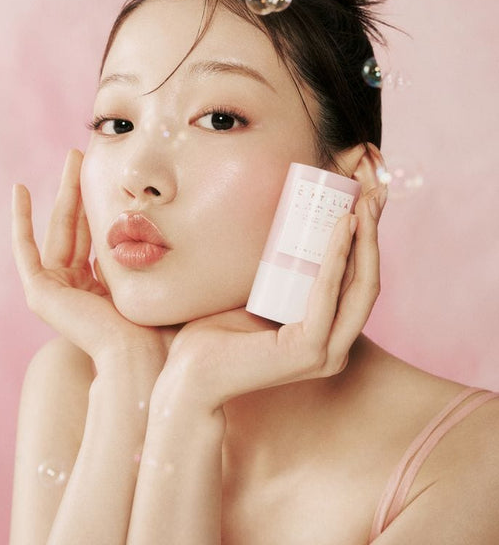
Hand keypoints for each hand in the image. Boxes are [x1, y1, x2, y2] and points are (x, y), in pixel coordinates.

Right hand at [12, 150, 176, 370]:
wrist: (141, 355)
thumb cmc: (157, 327)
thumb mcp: (153, 279)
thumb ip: (149, 254)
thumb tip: (171, 223)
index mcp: (100, 290)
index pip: (97, 235)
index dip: (99, 204)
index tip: (106, 176)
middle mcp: (75, 289)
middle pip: (76, 226)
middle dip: (80, 189)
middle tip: (84, 156)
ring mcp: (55, 291)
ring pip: (58, 227)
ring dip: (63, 191)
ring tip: (71, 159)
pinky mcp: (39, 292)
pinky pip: (25, 248)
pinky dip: (20, 219)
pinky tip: (20, 190)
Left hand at [156, 186, 385, 410]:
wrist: (188, 369)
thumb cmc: (218, 328)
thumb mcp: (260, 290)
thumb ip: (279, 271)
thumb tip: (286, 222)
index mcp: (328, 336)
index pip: (359, 283)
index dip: (369, 241)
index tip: (368, 200)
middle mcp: (335, 348)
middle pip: (367, 282)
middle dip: (375, 234)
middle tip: (375, 193)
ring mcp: (326, 353)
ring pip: (359, 288)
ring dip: (365, 240)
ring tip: (363, 203)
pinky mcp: (308, 351)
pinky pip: (328, 296)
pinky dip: (337, 259)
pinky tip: (343, 227)